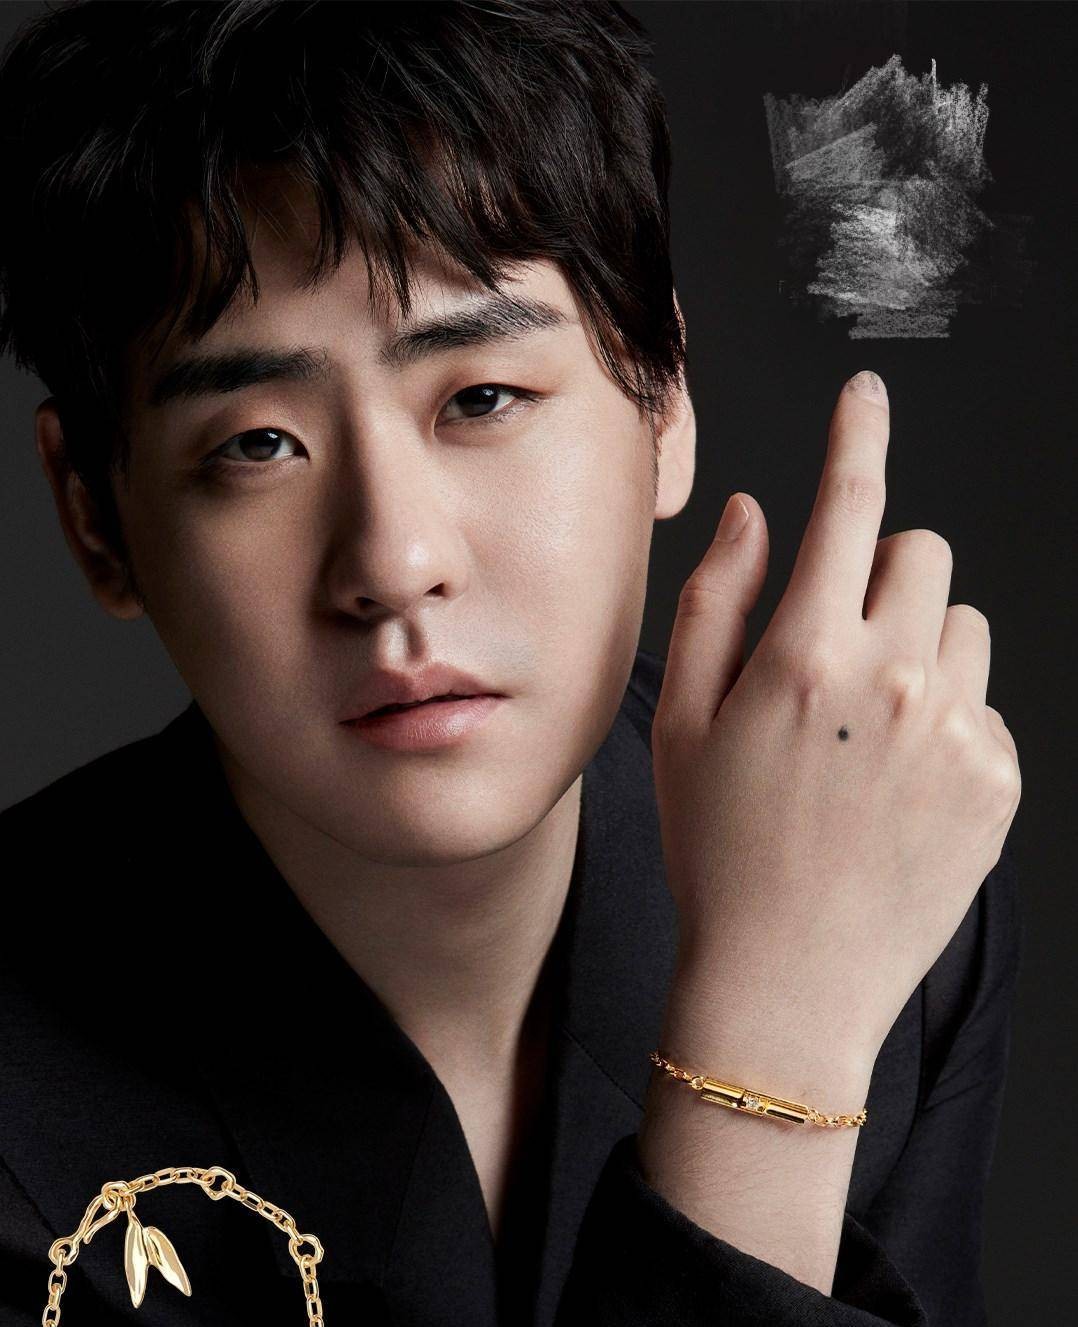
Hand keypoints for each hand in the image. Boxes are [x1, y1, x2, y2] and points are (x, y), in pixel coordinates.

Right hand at [651, 371, 1021, 1060]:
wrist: (787, 981)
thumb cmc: (717, 849)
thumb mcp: (681, 722)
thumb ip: (715, 600)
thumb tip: (758, 515)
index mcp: (804, 656)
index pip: (847, 508)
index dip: (857, 437)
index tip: (866, 394)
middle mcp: (894, 680)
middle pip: (924, 553)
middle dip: (883, 573)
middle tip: (837, 644)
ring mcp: (958, 732)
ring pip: (965, 625)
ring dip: (922, 645)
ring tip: (868, 728)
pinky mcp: (999, 781)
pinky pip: (987, 702)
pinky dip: (948, 717)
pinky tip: (898, 781)